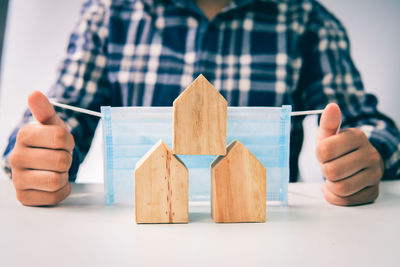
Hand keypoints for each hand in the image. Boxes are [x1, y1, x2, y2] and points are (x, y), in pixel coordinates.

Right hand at [10, 91, 74, 205]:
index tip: (63, 143)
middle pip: (61, 160)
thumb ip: (45, 111)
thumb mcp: (52, 125)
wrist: (44, 164)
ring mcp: (17, 179)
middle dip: (67, 160)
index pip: (61, 137)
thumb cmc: (50, 143)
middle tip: (60, 158)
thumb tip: (35, 94)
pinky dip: (62, 190)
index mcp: (24, 135)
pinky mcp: (24, 197)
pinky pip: (55, 197)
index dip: (69, 141)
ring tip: (57, 169)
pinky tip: (54, 183)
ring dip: (64, 176)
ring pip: (56, 180)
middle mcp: (15, 157)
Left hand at [316, 103, 383, 205]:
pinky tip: (338, 187)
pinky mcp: (373, 192)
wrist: (357, 161)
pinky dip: (336, 197)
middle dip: (325, 170)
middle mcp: (371, 155)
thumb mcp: (329, 135)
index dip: (319, 155)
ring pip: (340, 188)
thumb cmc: (338, 148)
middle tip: (330, 165)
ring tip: (334, 176)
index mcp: (358, 137)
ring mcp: (375, 175)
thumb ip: (328, 123)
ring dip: (330, 185)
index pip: (324, 150)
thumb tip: (331, 107)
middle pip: (332, 172)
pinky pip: (347, 201)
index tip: (325, 153)